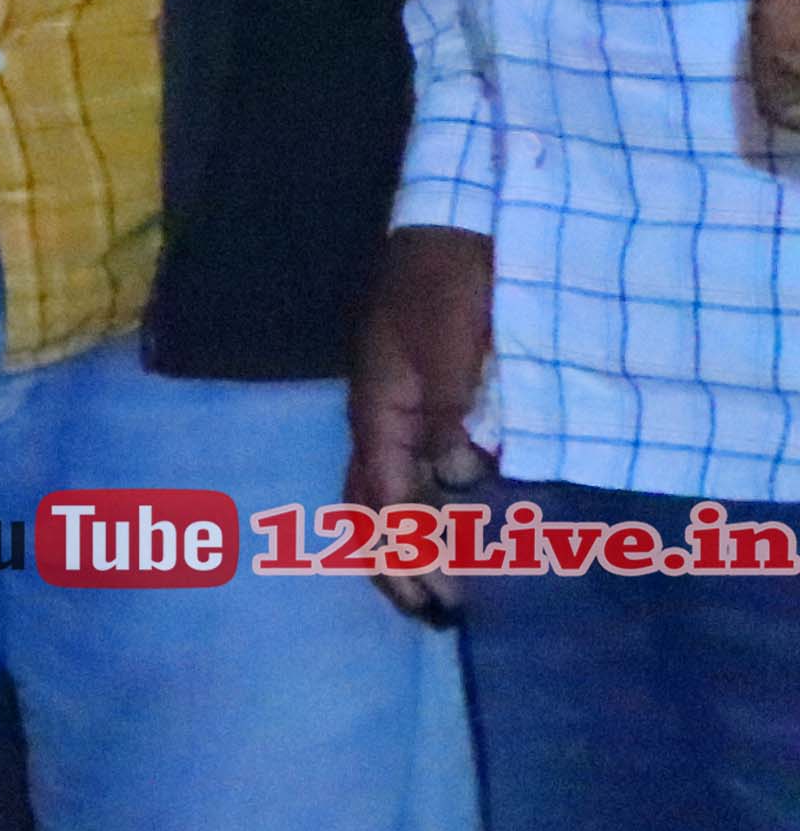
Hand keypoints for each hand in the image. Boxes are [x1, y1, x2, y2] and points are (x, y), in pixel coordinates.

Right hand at [348, 222, 497, 620]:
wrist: (453, 221)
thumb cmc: (447, 278)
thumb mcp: (449, 341)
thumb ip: (448, 408)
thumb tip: (458, 475)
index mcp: (377, 407)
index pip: (382, 497)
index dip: (406, 551)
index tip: (437, 596)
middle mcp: (380, 416)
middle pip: (373, 504)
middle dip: (396, 560)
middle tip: (434, 610)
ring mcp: (400, 406)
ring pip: (391, 488)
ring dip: (411, 538)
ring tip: (439, 581)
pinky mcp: (427, 397)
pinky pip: (416, 464)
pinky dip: (429, 504)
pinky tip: (455, 521)